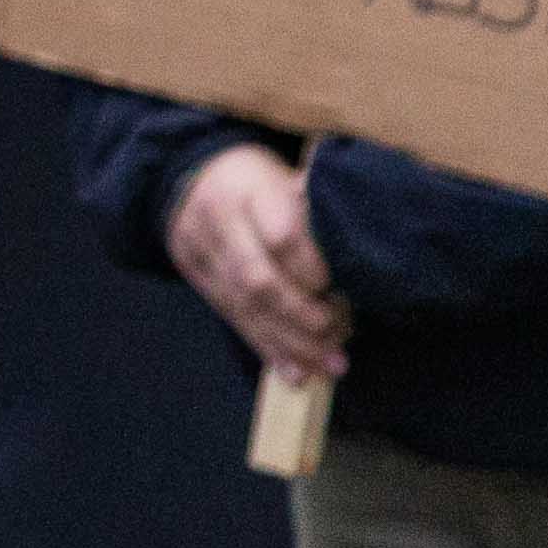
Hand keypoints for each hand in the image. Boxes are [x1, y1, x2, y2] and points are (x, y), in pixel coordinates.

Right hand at [170, 142, 346, 383]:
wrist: (185, 173)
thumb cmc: (257, 179)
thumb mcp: (285, 176)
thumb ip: (316, 210)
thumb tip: (363, 247)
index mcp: (247, 191)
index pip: (281, 237)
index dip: (314, 270)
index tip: (342, 288)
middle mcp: (219, 223)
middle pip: (258, 280)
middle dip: (303, 316)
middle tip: (341, 335)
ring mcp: (201, 252)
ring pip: (244, 306)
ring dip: (289, 342)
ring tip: (329, 366)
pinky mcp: (196, 277)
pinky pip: (231, 318)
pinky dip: (266, 348)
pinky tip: (295, 373)